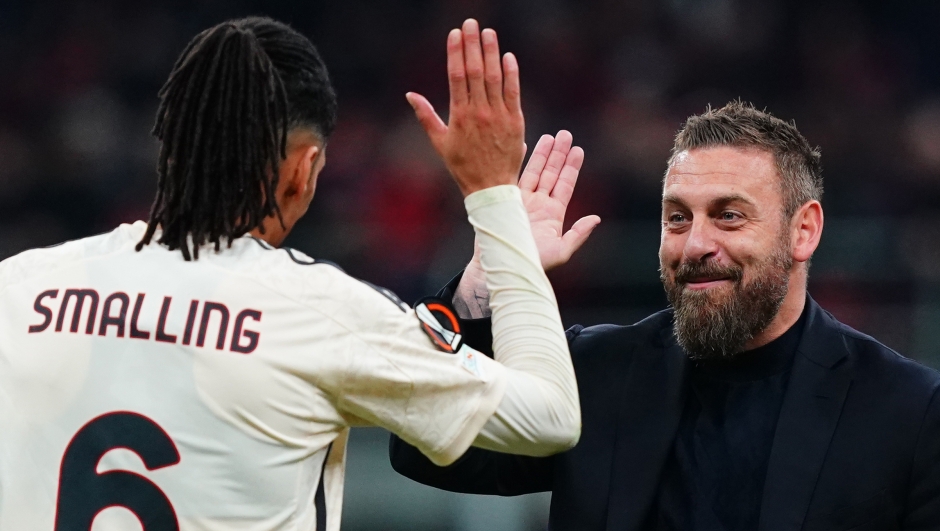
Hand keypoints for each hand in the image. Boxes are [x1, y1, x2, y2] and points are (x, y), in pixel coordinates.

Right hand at [406, 19, 524, 196]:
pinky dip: (511, 74)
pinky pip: (513, 92)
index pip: (456, 76)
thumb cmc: (462, 166)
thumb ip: (426, 116)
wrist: (491, 188)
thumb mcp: (440, 143)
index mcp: (459, 116)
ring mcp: (498, 116)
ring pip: (494, 78)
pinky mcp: (515, 121)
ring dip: (492, 53)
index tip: (455, 34)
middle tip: (471, 23)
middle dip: (473, 45)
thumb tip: (410, 94)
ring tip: (489, 33)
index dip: (456, 53)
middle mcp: (479, 112)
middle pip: (475, 71)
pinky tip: (508, 57)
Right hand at [453, 131, 599, 318]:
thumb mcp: (561, 251)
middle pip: (551, 173)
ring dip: (542, 154)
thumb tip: (596, 218)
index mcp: (553, 214)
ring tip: (550, 136)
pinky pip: (513, 177)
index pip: (564, 185)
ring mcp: (522, 201)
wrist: (503, 266)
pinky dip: (518, 162)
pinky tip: (523, 147)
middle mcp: (538, 204)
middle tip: (565, 134)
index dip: (571, 167)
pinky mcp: (506, 200)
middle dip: (558, 154)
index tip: (578, 150)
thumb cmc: (532, 263)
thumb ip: (578, 234)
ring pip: (534, 172)